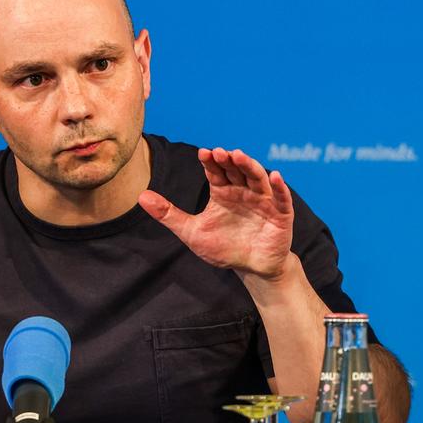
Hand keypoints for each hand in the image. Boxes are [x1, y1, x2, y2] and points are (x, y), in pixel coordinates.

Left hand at [139, 147, 293, 279]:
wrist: (250, 269)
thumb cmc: (224, 248)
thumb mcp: (192, 232)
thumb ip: (169, 214)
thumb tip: (141, 196)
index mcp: (223, 192)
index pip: (217, 171)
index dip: (211, 162)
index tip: (203, 154)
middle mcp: (243, 191)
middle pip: (237, 170)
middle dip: (229, 160)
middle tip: (220, 152)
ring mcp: (263, 201)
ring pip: (257, 179)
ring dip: (250, 166)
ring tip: (240, 156)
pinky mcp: (280, 215)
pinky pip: (282, 199)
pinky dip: (280, 188)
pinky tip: (276, 176)